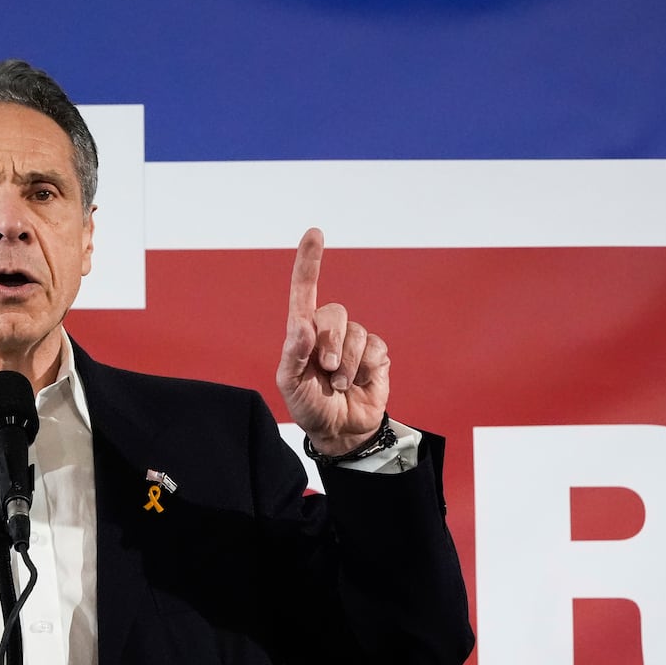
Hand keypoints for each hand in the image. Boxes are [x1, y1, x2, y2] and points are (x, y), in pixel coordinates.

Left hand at [276, 228, 389, 455]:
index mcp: (302, 332)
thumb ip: (293, 354)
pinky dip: (366, 369)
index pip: (304, 290)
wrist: (339, 431)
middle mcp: (328, 331)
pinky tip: (359, 383)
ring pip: (356, 333)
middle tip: (325, 370)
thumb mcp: (290, 384)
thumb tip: (303, 327)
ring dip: (347, 363)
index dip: (309, 262)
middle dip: (330, 342)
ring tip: (339, 384)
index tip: (314, 233)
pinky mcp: (376, 355)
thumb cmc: (308, 405)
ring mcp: (354, 341)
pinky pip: (375, 349)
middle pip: (333, 313)